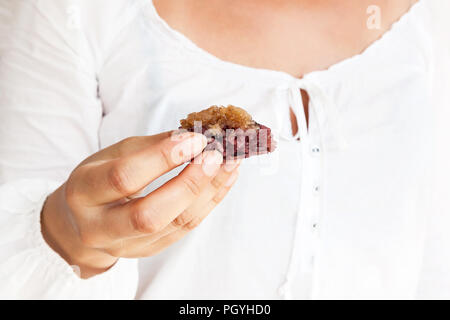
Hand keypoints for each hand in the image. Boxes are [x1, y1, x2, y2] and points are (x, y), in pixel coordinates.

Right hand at [41, 131, 239, 277]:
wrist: (81, 222)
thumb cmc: (98, 180)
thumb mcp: (112, 155)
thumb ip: (151, 146)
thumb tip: (195, 135)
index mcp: (83, 193)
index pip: (123, 177)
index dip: (162, 157)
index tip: (195, 138)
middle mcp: (100, 227)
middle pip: (149, 215)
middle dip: (189, 183)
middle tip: (215, 156)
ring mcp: (126, 246)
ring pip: (176, 224)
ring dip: (209, 191)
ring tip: (230, 164)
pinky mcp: (148, 251)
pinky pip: (186, 228)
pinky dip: (210, 202)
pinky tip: (224, 180)